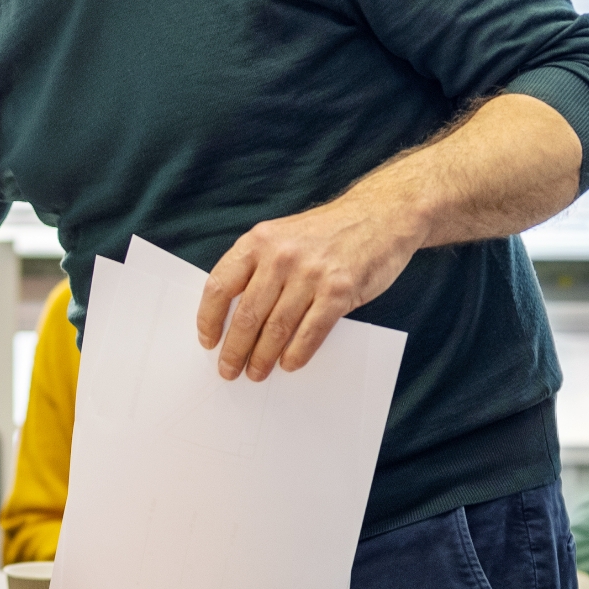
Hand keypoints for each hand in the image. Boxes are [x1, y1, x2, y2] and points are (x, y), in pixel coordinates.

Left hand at [195, 197, 420, 380]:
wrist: (380, 215)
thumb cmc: (328, 233)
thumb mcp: (283, 236)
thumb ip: (259, 267)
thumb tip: (235, 318)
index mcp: (259, 240)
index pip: (220, 285)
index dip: (209, 319)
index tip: (208, 341)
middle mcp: (282, 256)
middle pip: (247, 315)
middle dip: (235, 350)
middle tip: (229, 370)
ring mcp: (311, 273)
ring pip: (276, 329)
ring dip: (263, 358)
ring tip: (256, 373)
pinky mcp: (339, 290)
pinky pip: (310, 333)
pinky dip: (296, 354)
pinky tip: (288, 364)